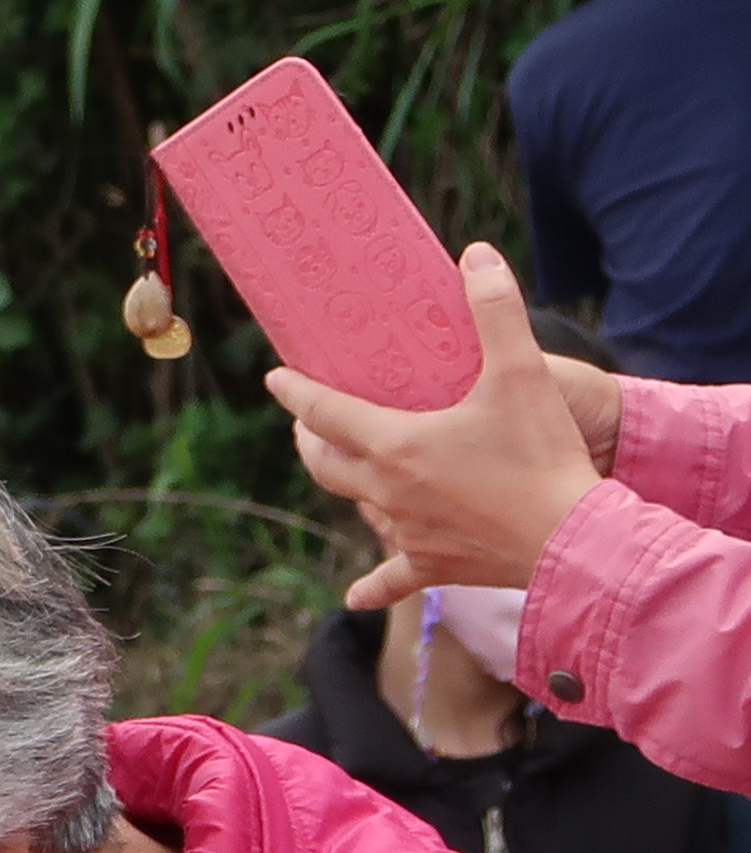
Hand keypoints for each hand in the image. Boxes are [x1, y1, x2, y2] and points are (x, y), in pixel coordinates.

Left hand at [272, 242, 612, 611]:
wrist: (575, 540)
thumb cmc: (544, 456)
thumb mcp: (521, 374)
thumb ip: (496, 311)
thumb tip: (476, 255)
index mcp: (394, 445)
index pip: (325, 413)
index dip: (298, 392)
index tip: (277, 378)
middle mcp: (387, 492)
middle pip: (326, 464)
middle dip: (311, 440)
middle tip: (307, 424)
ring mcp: (408, 534)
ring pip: (359, 507)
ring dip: (348, 487)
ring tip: (348, 470)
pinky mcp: (434, 568)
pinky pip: (393, 578)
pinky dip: (373, 585)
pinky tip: (355, 596)